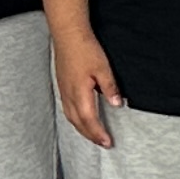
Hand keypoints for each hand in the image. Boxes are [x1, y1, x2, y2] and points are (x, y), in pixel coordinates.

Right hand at [53, 26, 124, 149]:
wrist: (68, 35)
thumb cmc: (85, 48)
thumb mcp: (103, 68)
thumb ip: (109, 87)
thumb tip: (117, 105)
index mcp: (79, 93)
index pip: (89, 120)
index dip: (98, 133)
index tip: (108, 143)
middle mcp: (68, 95)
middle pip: (78, 123)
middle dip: (91, 136)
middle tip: (103, 143)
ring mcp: (63, 91)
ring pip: (71, 117)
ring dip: (82, 129)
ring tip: (93, 136)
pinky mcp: (62, 86)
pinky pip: (67, 109)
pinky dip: (75, 119)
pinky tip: (81, 119)